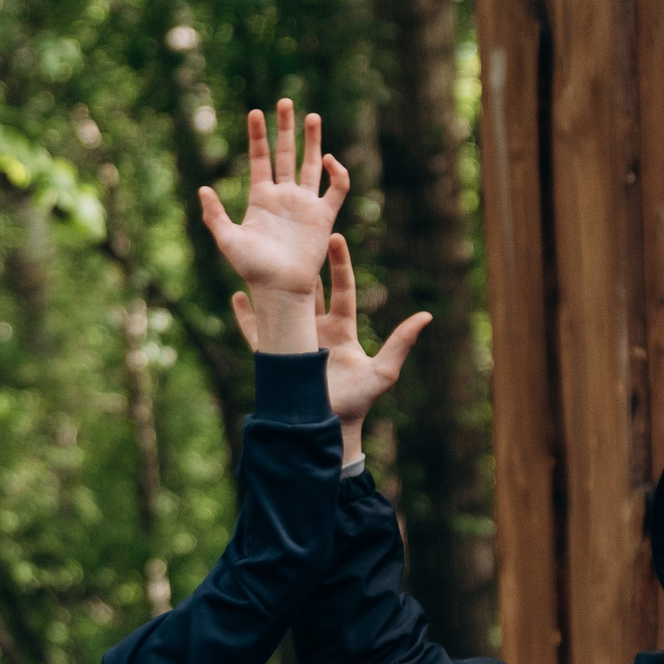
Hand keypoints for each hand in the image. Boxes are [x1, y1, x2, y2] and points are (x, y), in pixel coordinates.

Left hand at [197, 101, 350, 352]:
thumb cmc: (252, 269)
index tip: (254, 112)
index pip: (259, 159)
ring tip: (311, 116)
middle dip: (285, 128)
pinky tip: (329, 160)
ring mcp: (305, 205)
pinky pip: (336, 189)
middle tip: (285, 102)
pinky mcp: (324, 216)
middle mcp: (283, 197)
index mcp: (260, 198)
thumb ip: (215, 215)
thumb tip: (202, 189)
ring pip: (311, 164)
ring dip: (312, 141)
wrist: (279, 289)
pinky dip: (337, 174)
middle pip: (285, 154)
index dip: (257, 136)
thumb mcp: (227, 241)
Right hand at [234, 234, 428, 461]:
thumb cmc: (360, 401)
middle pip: (310, 290)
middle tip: (300, 238)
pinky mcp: (278, 357)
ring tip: (266, 260)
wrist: (331, 426)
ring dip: (274, 284)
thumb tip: (426, 316)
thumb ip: (401, 343)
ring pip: (282, 306)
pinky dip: (247, 315)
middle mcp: (317, 330)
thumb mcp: (384, 371)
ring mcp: (296, 342)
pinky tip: (237, 297)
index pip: (340, 289)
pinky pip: (258, 333)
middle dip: (305, 265)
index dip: (338, 264)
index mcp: (342, 328)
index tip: (335, 237)